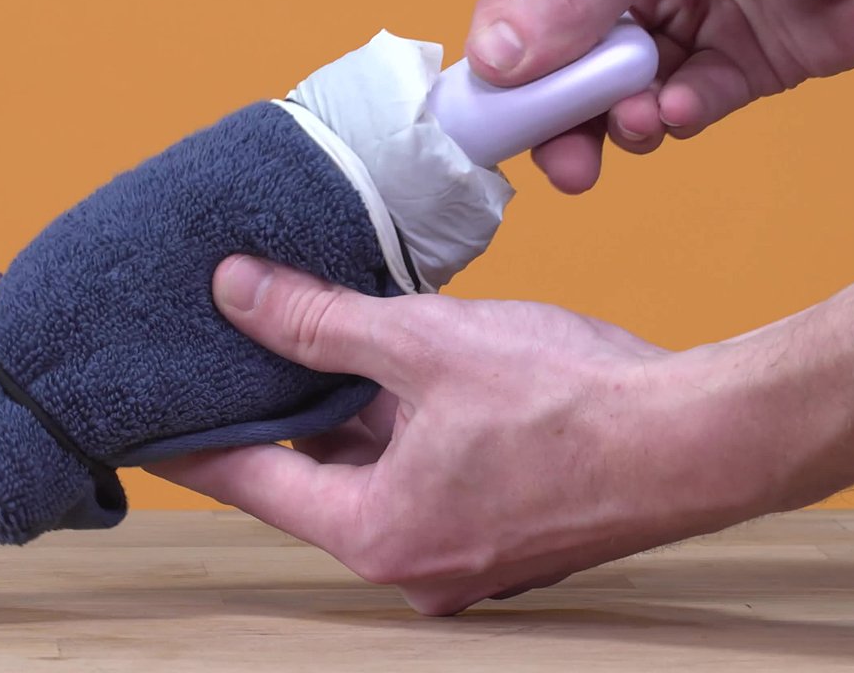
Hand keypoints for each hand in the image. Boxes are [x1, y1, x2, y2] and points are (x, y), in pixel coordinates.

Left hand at [147, 255, 780, 614]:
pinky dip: (399, 428)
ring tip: (309, 342)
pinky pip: (421, 477)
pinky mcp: (498, 533)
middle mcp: (410, 563)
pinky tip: (394, 368)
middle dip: (279, 412)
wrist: (702, 438)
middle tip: (232, 352)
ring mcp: (459, 555)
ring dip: (346, 414)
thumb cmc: (571, 403)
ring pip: (371, 474)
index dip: (196, 437)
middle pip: (312, 478)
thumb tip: (237, 290)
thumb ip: (320, 322)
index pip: (250, 483)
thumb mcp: (424, 344)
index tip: (151, 409)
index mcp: (377, 534)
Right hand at [467, 0, 853, 192]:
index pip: (516, 5)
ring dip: (622, 121)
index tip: (497, 108)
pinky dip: (679, 114)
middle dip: (559, 119)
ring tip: (640, 124)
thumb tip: (495, 60)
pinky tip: (682, 108)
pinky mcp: (731, 66)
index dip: (500, 59)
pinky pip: (686, 103)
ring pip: (620, 96)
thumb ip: (573, 2)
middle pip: (562, 66)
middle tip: (561, 162)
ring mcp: (682, 27)